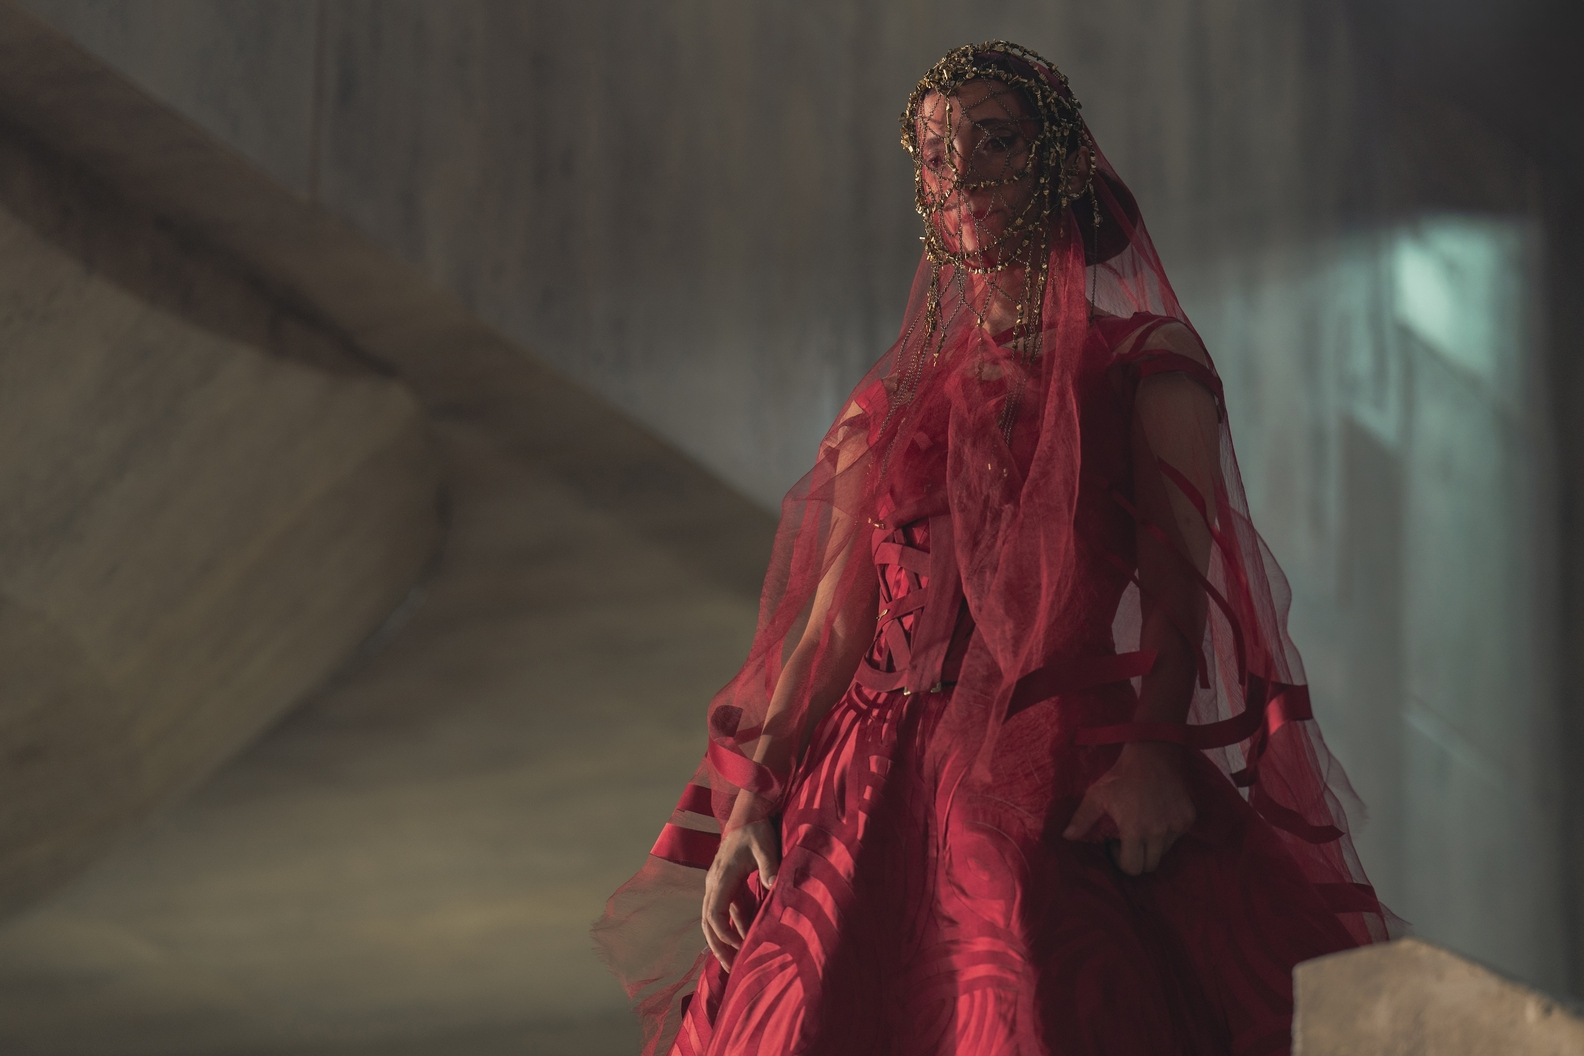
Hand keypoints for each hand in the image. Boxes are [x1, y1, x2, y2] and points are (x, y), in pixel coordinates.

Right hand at [702, 819, 778, 970]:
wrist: (748, 812)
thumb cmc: (757, 829)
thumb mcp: (766, 847)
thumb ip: (768, 867)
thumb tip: (772, 886)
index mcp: (722, 876)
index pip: (714, 913)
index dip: (724, 933)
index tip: (739, 946)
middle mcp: (714, 883)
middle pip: (708, 922)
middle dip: (717, 946)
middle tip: (729, 969)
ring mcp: (716, 883)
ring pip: (712, 918)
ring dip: (720, 940)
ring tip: (731, 962)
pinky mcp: (724, 883)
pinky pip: (722, 911)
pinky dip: (728, 928)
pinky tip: (739, 941)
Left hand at [1063, 742, 1195, 874]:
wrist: (1152, 754)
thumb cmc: (1121, 776)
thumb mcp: (1096, 795)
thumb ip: (1082, 819)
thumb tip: (1066, 837)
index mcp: (1135, 831)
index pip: (1132, 867)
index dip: (1121, 860)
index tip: (1116, 844)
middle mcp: (1159, 833)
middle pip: (1150, 865)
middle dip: (1137, 857)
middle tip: (1129, 838)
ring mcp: (1176, 826)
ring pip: (1164, 851)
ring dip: (1152, 845)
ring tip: (1142, 825)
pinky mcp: (1188, 818)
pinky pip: (1177, 836)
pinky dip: (1167, 832)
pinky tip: (1157, 815)